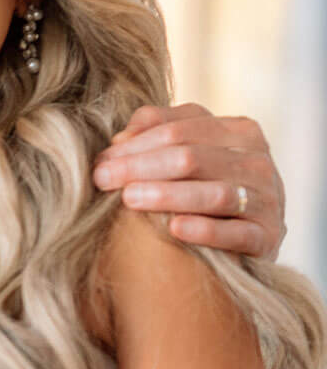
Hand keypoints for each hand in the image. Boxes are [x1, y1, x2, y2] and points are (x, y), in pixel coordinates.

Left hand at [92, 103, 283, 258]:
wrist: (250, 238)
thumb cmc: (204, 187)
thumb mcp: (189, 153)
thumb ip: (158, 134)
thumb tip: (120, 136)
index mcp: (237, 131)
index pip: (178, 130)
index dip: (134, 144)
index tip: (100, 161)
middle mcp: (256, 161)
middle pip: (191, 158)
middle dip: (140, 167)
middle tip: (102, 179)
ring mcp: (267, 199)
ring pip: (215, 193)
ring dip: (168, 195)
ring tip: (129, 199)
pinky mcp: (268, 237)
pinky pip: (237, 233)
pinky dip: (206, 230)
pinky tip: (174, 230)